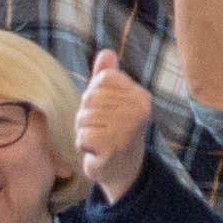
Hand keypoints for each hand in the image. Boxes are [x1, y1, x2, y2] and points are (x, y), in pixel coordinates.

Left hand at [72, 54, 153, 203]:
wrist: (124, 170)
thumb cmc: (114, 131)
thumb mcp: (113, 102)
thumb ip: (108, 77)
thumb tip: (106, 51)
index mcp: (140, 95)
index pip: (102, 79)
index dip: (95, 95)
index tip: (106, 112)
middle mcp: (138, 108)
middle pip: (90, 97)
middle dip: (87, 115)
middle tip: (102, 129)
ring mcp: (127, 127)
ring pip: (83, 116)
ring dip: (84, 131)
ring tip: (99, 140)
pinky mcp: (113, 145)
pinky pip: (82, 135)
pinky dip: (83, 145)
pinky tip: (97, 151)